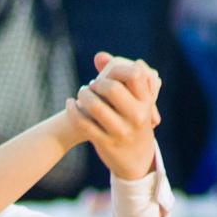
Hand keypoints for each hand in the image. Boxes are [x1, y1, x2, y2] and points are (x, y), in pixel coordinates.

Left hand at [67, 51, 161, 179]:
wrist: (138, 160)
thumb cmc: (135, 122)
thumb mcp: (138, 102)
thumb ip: (122, 76)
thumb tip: (99, 57)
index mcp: (146, 102)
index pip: (135, 74)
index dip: (117, 68)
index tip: (109, 73)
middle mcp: (136, 116)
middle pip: (111, 88)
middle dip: (97, 83)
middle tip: (92, 85)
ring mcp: (121, 131)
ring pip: (95, 106)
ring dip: (83, 95)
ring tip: (82, 93)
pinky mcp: (105, 143)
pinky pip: (83, 123)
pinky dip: (72, 110)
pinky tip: (70, 104)